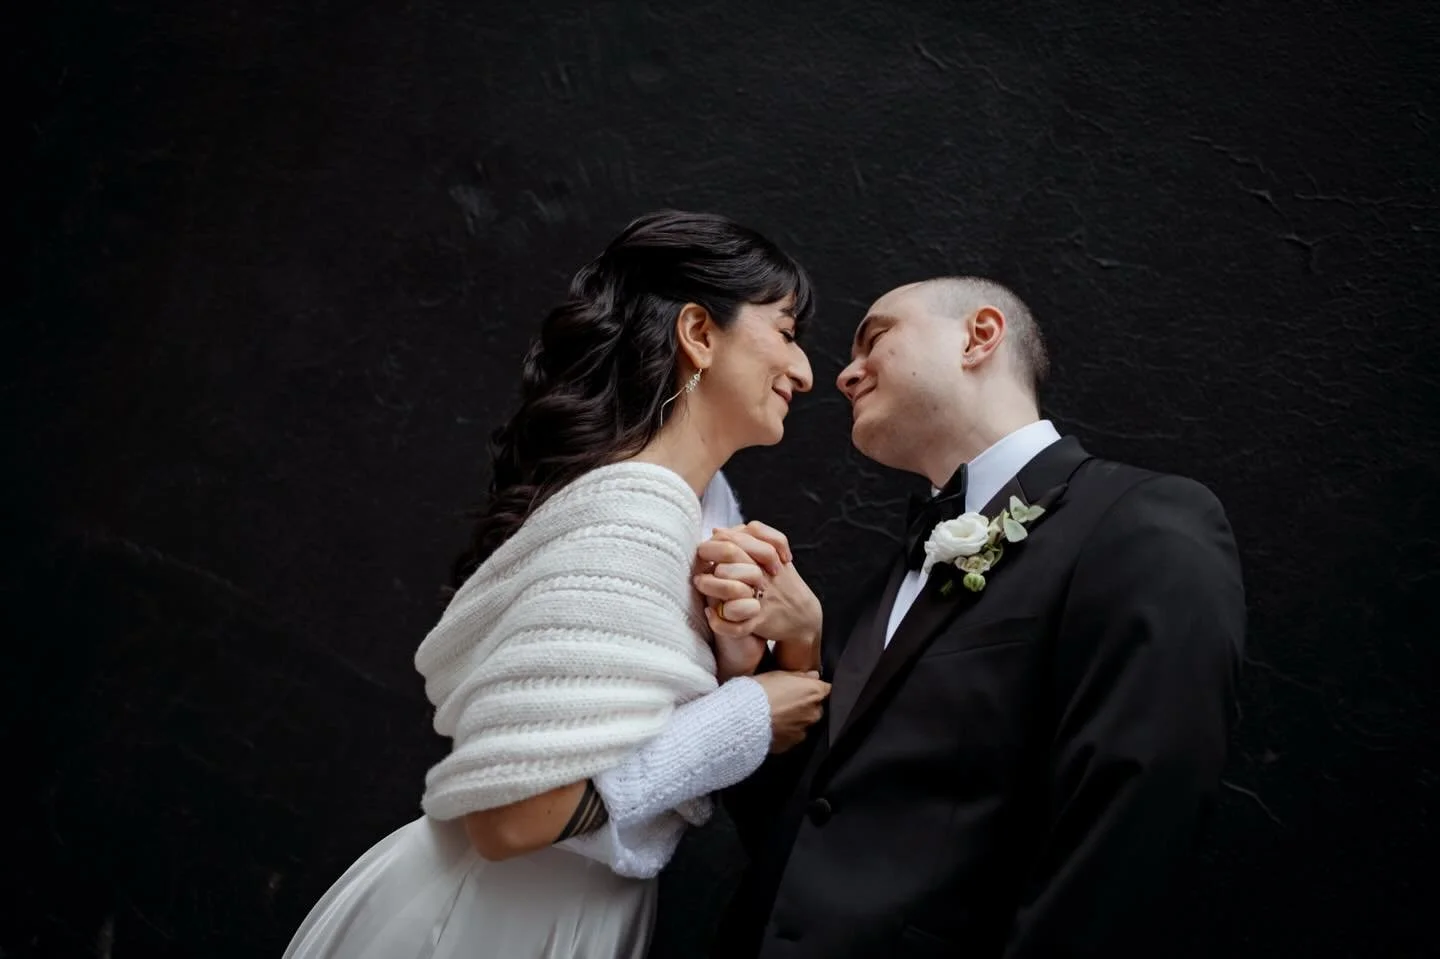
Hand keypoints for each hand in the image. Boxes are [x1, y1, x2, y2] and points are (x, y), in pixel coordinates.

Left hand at [694, 522, 821, 671]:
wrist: (804, 615)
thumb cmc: (781, 583)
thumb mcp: (771, 557)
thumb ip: (747, 541)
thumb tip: (717, 530)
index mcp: (767, 556)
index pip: (738, 537)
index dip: (717, 540)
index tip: (705, 547)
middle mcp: (764, 574)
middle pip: (733, 554)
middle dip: (712, 554)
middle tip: (700, 560)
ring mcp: (762, 597)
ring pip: (732, 587)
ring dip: (712, 584)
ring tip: (700, 582)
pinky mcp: (760, 620)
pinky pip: (737, 624)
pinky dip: (720, 621)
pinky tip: (710, 612)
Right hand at [753, 670, 830, 752]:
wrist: (745, 718)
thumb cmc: (760, 692)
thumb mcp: (778, 674)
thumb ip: (800, 675)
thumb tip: (813, 675)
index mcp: (814, 692)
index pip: (825, 689)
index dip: (813, 687)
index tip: (803, 687)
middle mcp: (814, 713)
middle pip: (816, 707)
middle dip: (805, 705)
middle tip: (786, 700)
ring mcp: (804, 730)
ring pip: (804, 723)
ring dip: (795, 719)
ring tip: (777, 714)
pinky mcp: (792, 744)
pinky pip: (793, 735)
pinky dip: (786, 731)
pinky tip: (773, 725)